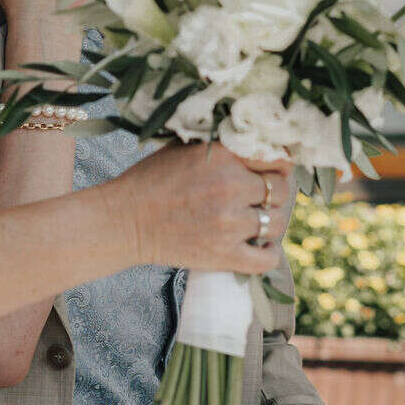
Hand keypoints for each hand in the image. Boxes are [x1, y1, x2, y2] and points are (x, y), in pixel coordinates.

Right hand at [122, 142, 285, 276]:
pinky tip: (261, 247)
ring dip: (273, 222)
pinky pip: (266, 259)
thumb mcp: (185, 149)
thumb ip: (221, 146)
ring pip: (278, 223)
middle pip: (280, 190)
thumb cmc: (150, 181)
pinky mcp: (223, 255)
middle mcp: (229, 187)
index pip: (275, 157)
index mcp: (221, 156)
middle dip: (276, 192)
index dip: (279, 164)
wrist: (123, 221)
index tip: (274, 170)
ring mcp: (228, 224)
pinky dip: (269, 254)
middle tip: (264, 197)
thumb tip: (256, 145)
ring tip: (259, 220)